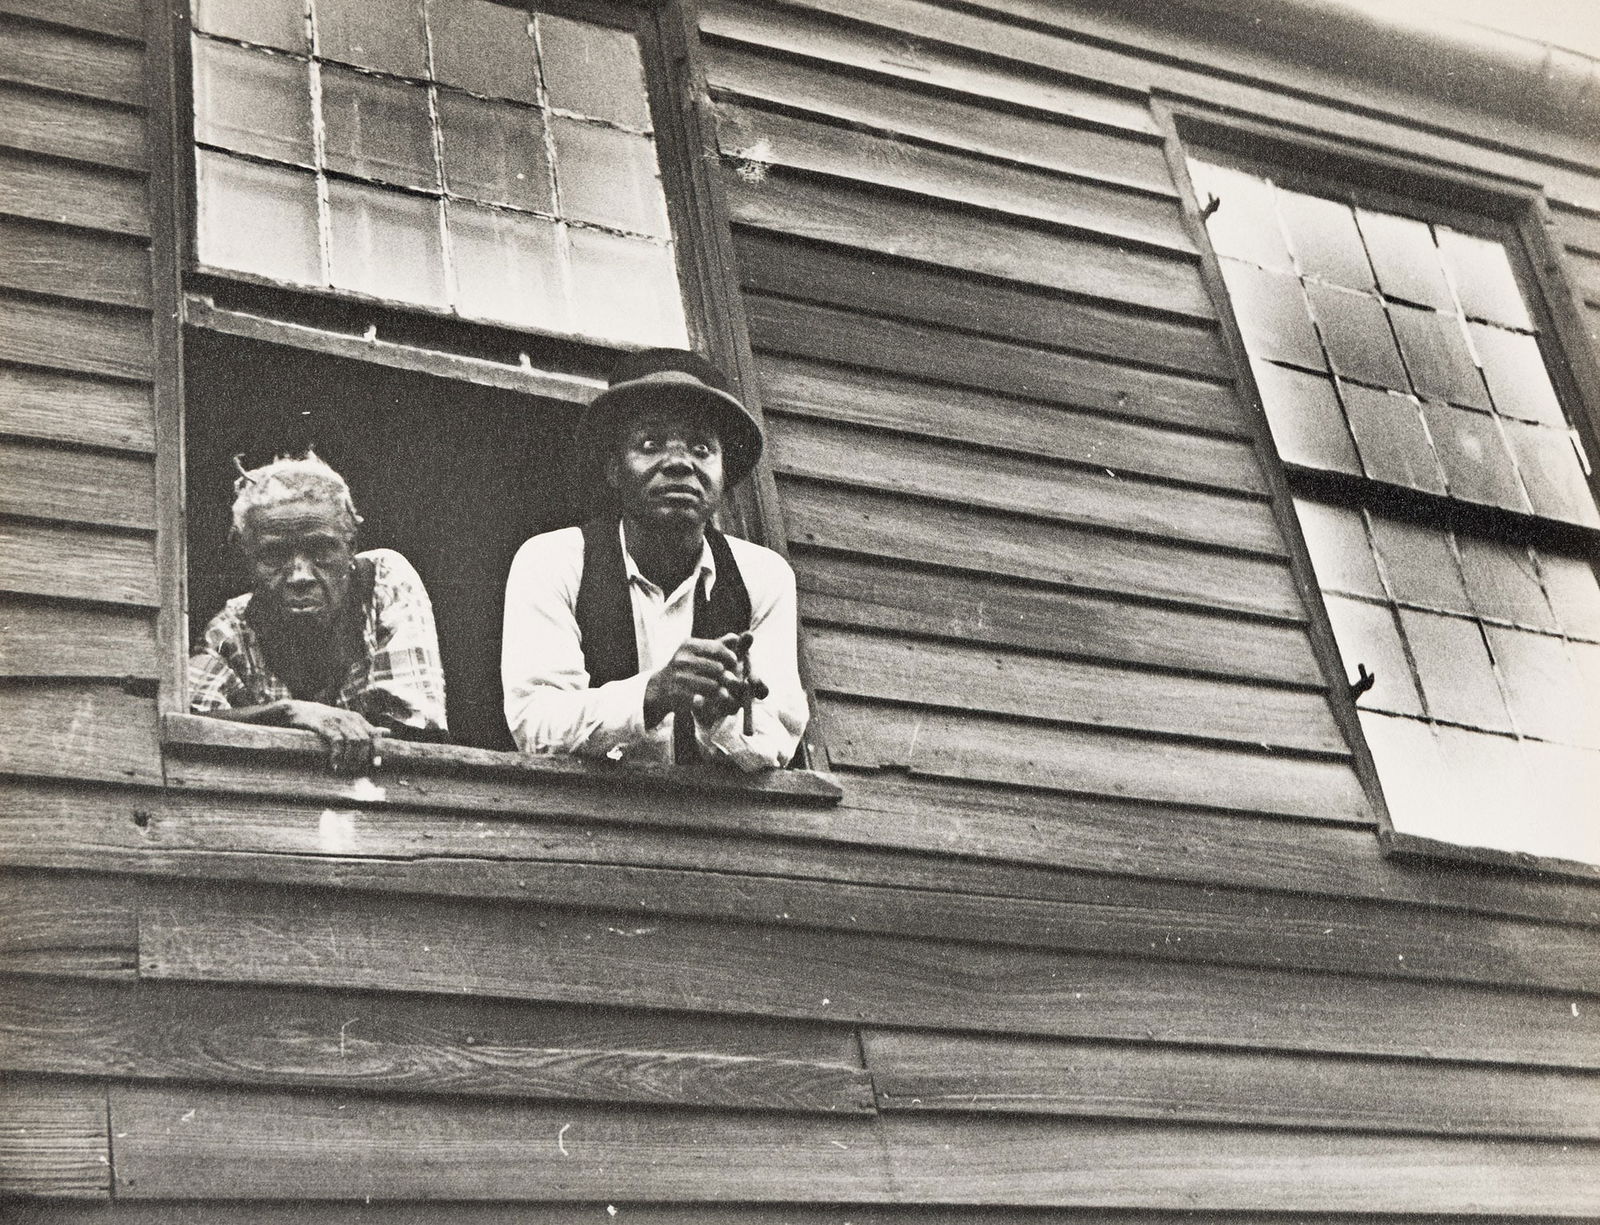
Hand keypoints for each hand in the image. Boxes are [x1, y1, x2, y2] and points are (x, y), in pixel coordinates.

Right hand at [281, 700, 387, 772]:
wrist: (297, 710)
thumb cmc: (324, 719)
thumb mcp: (346, 721)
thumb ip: (365, 728)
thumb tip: (388, 732)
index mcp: (357, 718)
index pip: (375, 735)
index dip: (377, 750)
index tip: (375, 765)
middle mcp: (349, 718)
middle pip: (365, 741)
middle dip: (362, 758)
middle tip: (355, 770)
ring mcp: (337, 720)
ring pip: (354, 742)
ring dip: (351, 759)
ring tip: (345, 769)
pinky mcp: (324, 724)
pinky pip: (337, 742)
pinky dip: (338, 755)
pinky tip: (335, 765)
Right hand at [643, 633, 766, 727]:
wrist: (659, 687)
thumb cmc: (685, 667)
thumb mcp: (697, 652)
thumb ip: (718, 645)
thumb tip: (737, 637)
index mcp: (688, 645)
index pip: (718, 649)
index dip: (730, 657)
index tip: (735, 663)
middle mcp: (682, 659)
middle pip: (718, 668)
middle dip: (729, 676)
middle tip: (733, 682)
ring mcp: (679, 677)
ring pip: (713, 685)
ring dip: (722, 691)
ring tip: (726, 694)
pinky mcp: (677, 694)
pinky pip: (703, 699)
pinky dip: (712, 702)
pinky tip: (715, 703)